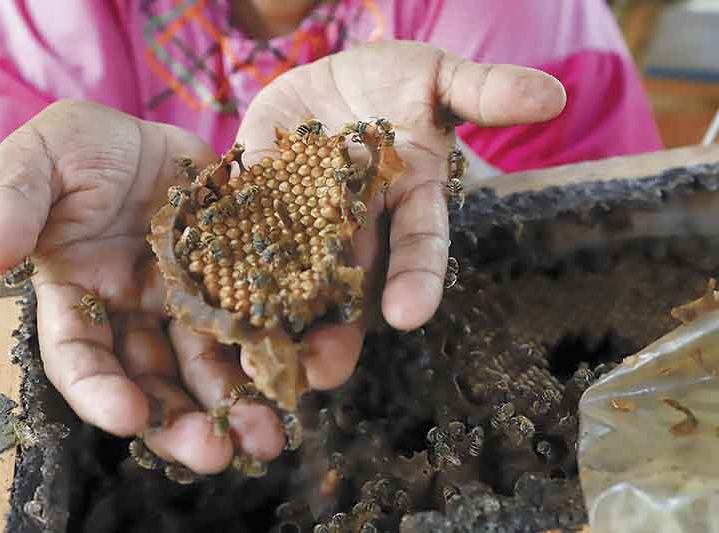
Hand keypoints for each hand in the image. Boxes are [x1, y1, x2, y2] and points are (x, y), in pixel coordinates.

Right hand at [0, 100, 286, 473]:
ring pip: (208, 363)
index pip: (80, 356)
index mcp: (77, 295)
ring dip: (237, 402)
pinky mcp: (230, 280)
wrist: (143, 133)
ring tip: (269, 433)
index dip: (100, 390)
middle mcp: (133, 312)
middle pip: (154, 378)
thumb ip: (14, 200)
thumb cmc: (78, 148)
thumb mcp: (36, 159)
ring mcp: (184, 300)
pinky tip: (300, 370)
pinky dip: (274, 347)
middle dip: (182, 421)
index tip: (128, 416)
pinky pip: (254, 319)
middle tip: (218, 452)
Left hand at [232, 41, 564, 388]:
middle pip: (348, 285)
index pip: (418, 248)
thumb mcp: (440, 78)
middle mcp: (355, 225)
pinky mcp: (254, 203)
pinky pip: (237, 233)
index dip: (416, 280)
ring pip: (289, 276)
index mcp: (404, 204)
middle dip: (336, 330)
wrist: (334, 77)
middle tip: (321, 373)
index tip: (409, 316)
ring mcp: (301, 219)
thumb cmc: (398, 80)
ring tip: (258, 360)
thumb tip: (552, 96)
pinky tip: (199, 294)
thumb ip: (486, 92)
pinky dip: (219, 262)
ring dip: (274, 318)